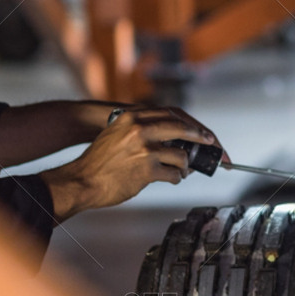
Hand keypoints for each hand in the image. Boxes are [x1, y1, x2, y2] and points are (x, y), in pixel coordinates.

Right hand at [43, 107, 223, 220]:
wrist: (81, 180)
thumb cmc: (99, 160)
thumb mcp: (117, 133)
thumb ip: (141, 129)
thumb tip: (170, 138)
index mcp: (133, 116)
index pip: (172, 115)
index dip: (192, 125)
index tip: (204, 133)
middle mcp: (140, 128)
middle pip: (182, 128)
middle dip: (201, 139)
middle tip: (212, 147)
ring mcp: (144, 149)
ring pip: (180, 154)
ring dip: (185, 166)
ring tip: (182, 171)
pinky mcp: (146, 169)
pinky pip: (173, 174)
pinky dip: (177, 178)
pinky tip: (173, 179)